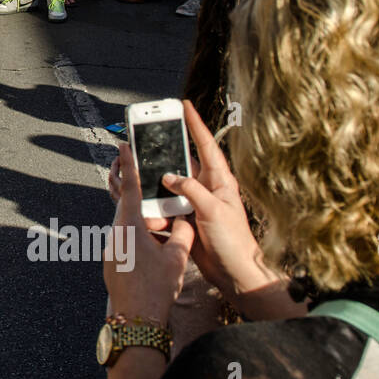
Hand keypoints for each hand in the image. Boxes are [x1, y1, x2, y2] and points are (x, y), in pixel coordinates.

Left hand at [103, 142, 195, 323]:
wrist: (136, 320)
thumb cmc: (156, 288)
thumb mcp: (176, 257)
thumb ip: (181, 233)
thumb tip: (185, 220)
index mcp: (130, 226)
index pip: (129, 187)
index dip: (128, 165)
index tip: (123, 146)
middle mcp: (115, 233)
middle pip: (126, 205)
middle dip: (137, 193)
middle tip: (144, 179)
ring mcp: (110, 248)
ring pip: (126, 225)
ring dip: (142, 221)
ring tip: (160, 226)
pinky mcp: (111, 261)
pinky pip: (125, 241)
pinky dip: (138, 238)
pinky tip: (151, 249)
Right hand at [157, 100, 276, 307]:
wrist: (235, 273)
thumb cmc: (234, 242)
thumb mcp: (214, 210)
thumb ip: (191, 190)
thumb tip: (169, 177)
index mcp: (219, 180)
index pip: (205, 145)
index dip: (195, 124)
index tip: (184, 105)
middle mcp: (206, 188)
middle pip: (181, 162)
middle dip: (165, 153)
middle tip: (149, 138)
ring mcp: (194, 203)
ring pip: (168, 186)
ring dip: (156, 188)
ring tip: (144, 183)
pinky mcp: (185, 219)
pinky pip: (165, 208)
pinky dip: (155, 209)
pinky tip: (149, 213)